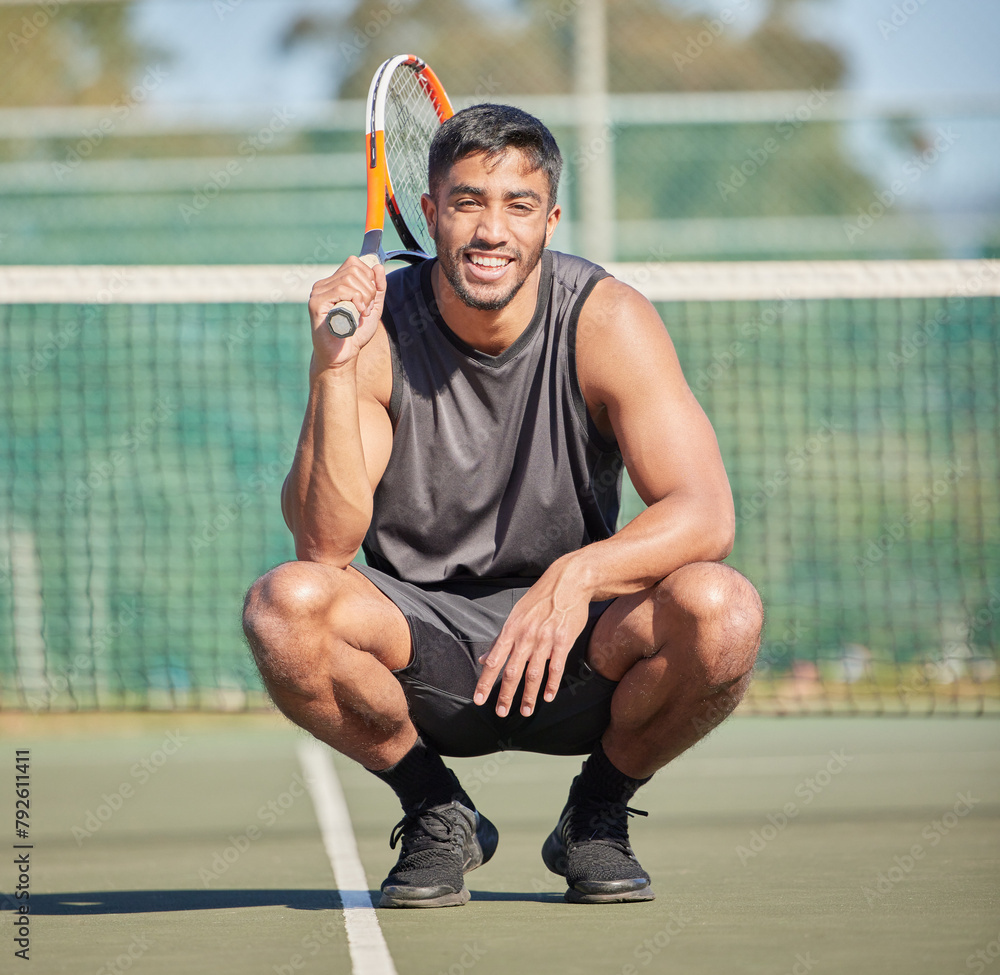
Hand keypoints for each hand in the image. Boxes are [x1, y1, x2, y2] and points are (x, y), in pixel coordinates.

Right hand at [307, 258, 386, 370]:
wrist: (342, 355)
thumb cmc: (355, 334)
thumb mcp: (373, 308)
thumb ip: (378, 288)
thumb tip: (377, 266)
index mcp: (334, 283)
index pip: (354, 263)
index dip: (368, 278)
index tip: (370, 300)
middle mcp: (324, 285)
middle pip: (354, 269)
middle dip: (369, 290)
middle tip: (367, 309)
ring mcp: (318, 292)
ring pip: (349, 278)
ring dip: (364, 297)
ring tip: (362, 313)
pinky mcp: (316, 303)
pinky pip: (341, 290)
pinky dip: (356, 300)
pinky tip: (357, 314)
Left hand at [473, 561, 591, 716]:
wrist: (568, 582)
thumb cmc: (539, 599)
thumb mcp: (516, 614)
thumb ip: (500, 639)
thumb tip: (483, 658)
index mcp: (511, 629)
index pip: (494, 660)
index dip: (485, 682)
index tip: (479, 699)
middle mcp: (526, 636)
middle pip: (512, 671)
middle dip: (505, 694)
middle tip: (500, 712)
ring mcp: (545, 639)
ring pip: (534, 673)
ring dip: (528, 695)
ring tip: (525, 711)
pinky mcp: (564, 641)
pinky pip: (556, 667)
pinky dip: (552, 684)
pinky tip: (548, 697)